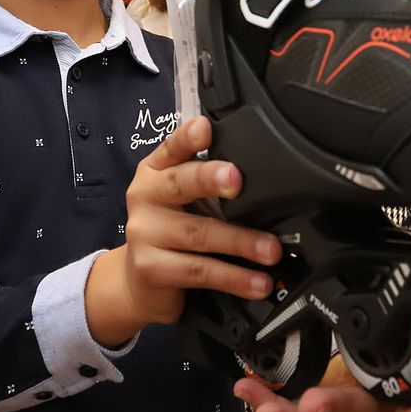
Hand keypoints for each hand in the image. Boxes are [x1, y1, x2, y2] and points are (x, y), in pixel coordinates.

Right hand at [85, 117, 280, 346]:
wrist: (139, 283)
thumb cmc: (172, 232)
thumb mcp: (185, 201)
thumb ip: (211, 184)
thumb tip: (269, 181)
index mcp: (156, 172)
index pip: (172, 148)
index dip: (188, 137)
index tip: (205, 128)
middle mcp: (145, 197)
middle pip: (179, 184)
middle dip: (209, 178)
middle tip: (236, 180)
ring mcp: (144, 234)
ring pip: (198, 233)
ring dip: (241, 241)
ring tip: (271, 250)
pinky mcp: (151, 269)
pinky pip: (200, 271)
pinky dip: (234, 277)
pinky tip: (257, 283)